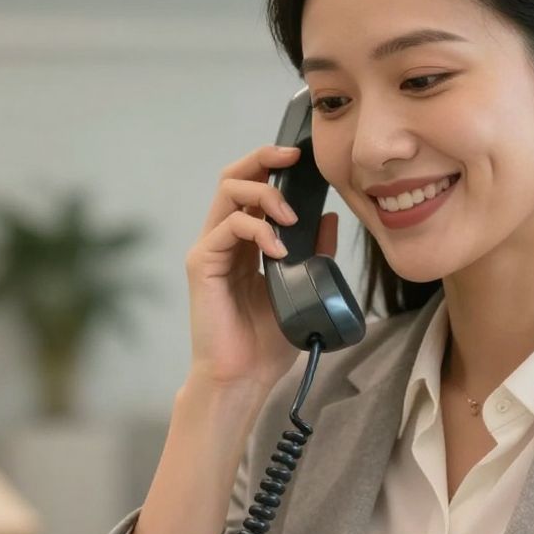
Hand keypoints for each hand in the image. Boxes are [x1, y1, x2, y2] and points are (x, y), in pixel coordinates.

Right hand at [184, 144, 338, 393]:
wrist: (244, 377)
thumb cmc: (268, 339)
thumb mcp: (303, 286)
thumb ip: (314, 252)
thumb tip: (330, 217)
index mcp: (246, 240)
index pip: (252, 185)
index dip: (272, 163)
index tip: (302, 155)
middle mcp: (224, 237)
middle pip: (234, 176)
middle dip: (263, 158)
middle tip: (293, 157)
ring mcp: (210, 248)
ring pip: (228, 192)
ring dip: (265, 194)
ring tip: (290, 217)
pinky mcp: (202, 263)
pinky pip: (229, 227)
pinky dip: (257, 230)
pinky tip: (278, 250)